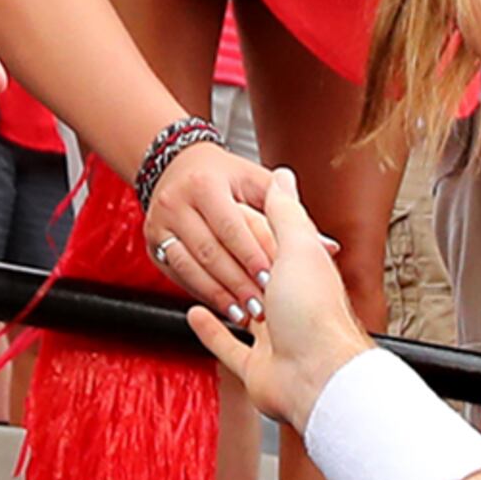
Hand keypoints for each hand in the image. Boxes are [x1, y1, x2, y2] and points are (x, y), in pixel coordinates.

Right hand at [144, 135, 273, 318]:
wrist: (175, 166)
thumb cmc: (226, 179)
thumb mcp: (257, 184)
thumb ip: (289, 213)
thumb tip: (327, 241)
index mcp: (206, 184)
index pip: (233, 226)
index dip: (253, 254)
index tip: (272, 278)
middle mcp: (176, 204)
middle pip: (209, 250)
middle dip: (237, 279)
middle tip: (261, 303)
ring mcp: (160, 228)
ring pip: (190, 269)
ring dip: (218, 294)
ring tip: (244, 313)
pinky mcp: (153, 250)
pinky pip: (178, 279)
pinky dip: (202, 295)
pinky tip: (220, 309)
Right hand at [184, 167, 359, 428]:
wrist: (319, 377)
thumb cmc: (316, 313)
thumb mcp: (300, 249)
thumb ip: (287, 212)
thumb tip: (286, 175)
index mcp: (300, 274)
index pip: (267, 244)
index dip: (248, 228)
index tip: (228, 210)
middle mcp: (288, 305)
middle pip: (250, 277)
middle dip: (230, 262)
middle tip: (204, 240)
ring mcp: (272, 337)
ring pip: (236, 308)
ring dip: (217, 292)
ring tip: (197, 275)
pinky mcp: (256, 367)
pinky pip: (227, 346)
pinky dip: (210, 330)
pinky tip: (194, 314)